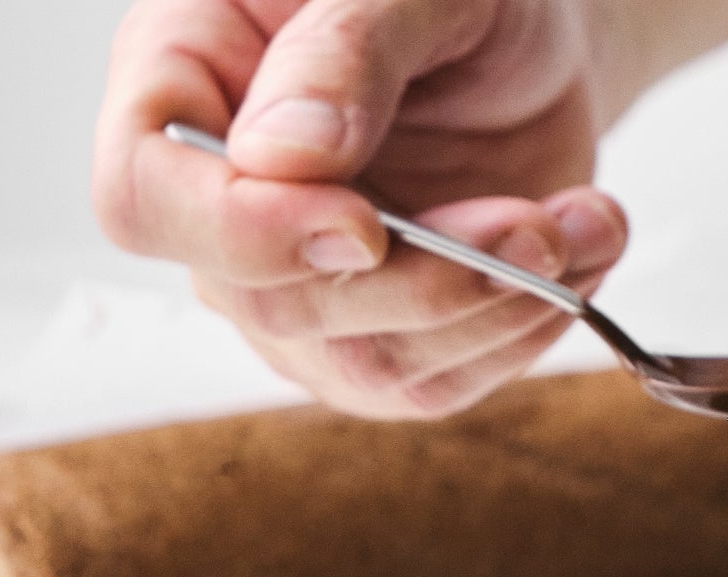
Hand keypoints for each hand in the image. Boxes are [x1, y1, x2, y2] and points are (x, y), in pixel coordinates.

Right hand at [93, 0, 638, 417]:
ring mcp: (297, 282)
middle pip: (273, 304)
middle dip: (425, 281)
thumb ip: (344, 54)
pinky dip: (529, 327)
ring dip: (496, 308)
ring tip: (582, 222)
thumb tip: (282, 158)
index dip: (244, 235)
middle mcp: (222, 199)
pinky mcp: (381, 332)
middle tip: (535, 224)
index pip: (145, 200)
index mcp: (185, 81)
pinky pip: (438, 381)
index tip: (365, 226)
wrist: (533, 44)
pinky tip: (580, 251)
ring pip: (365, 362)